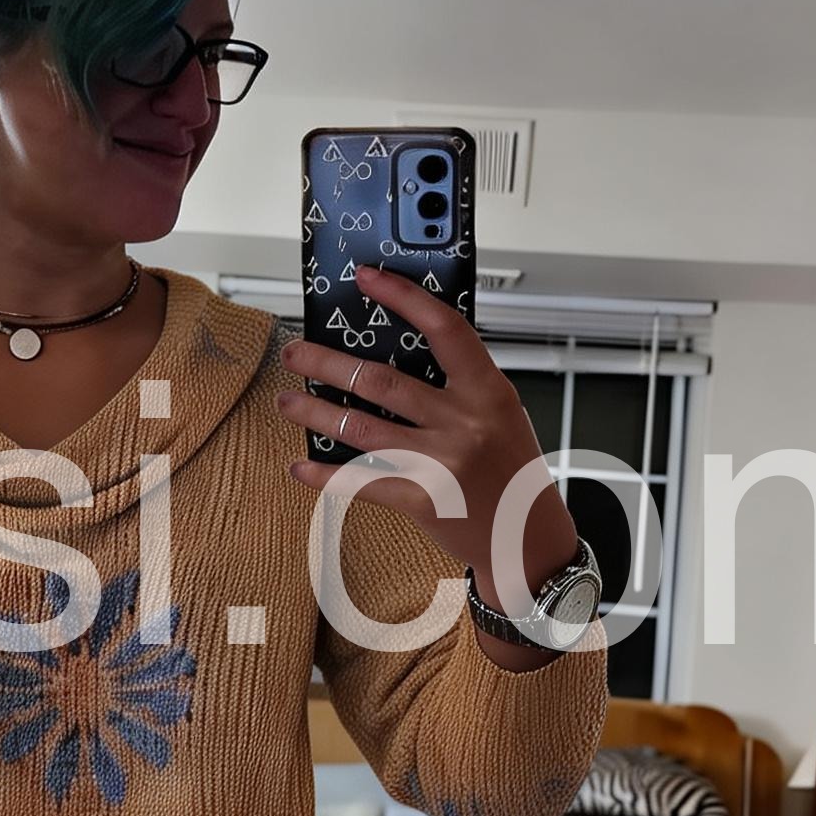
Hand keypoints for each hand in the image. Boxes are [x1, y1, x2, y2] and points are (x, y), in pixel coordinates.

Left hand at [274, 261, 579, 611]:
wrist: (529, 538)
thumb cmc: (510, 471)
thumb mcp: (499, 414)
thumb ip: (458, 385)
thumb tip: (394, 353)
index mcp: (487, 391)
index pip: (444, 328)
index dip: (404, 297)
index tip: (367, 277)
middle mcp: (464, 423)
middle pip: (381, 380)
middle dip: (327, 363)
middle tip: (295, 353)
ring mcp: (441, 462)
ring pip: (361, 428)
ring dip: (314, 413)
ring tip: (287, 402)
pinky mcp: (422, 499)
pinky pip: (360, 481)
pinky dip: (325, 474)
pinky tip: (301, 466)